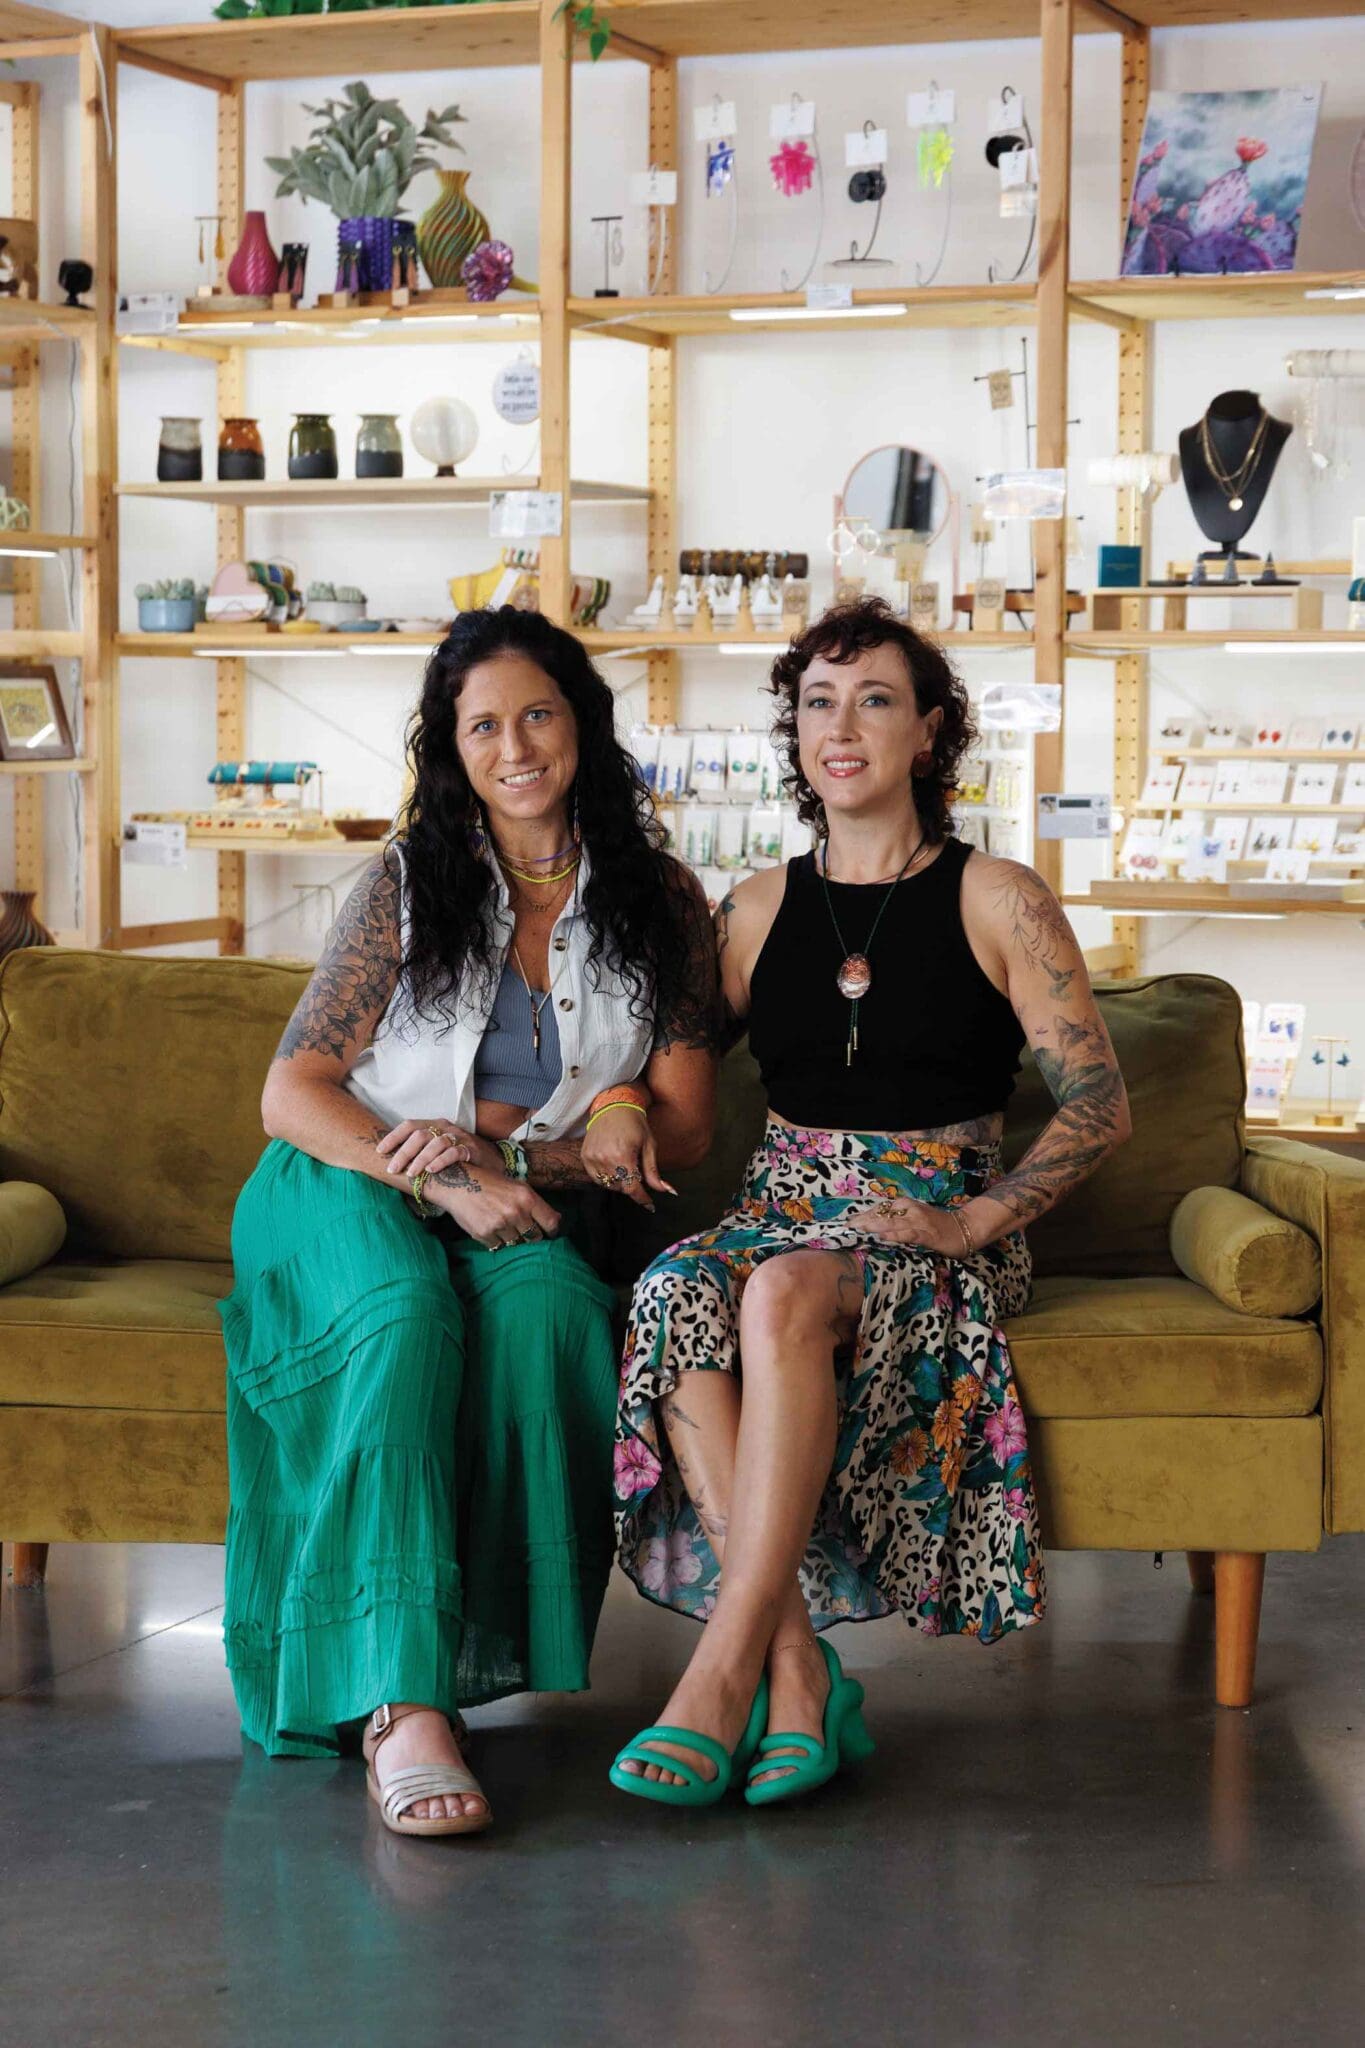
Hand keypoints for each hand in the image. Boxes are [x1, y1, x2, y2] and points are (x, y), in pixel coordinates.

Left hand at [375, 1118, 505, 1185]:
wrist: (490, 1160)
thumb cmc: (456, 1156)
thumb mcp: (436, 1149)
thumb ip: (418, 1151)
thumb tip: (392, 1163)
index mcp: (433, 1124)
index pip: (409, 1125)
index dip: (393, 1137)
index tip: (379, 1150)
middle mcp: (444, 1127)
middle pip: (419, 1135)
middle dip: (403, 1152)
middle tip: (392, 1169)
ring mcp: (458, 1137)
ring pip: (435, 1143)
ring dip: (420, 1159)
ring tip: (411, 1173)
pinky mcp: (470, 1149)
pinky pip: (453, 1152)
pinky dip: (441, 1161)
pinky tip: (432, 1170)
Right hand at [425, 1169, 561, 1252]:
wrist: (458, 1183)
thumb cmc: (490, 1183)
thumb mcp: (516, 1186)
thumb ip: (534, 1204)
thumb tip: (556, 1220)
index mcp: (527, 1197)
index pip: (551, 1223)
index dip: (551, 1231)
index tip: (548, 1233)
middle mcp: (516, 1212)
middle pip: (535, 1237)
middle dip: (530, 1236)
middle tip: (522, 1230)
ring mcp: (500, 1224)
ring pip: (516, 1243)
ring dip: (512, 1238)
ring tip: (502, 1225)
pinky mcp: (485, 1234)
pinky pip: (498, 1246)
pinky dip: (496, 1241)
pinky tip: (490, 1228)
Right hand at [580, 1103, 675, 1212]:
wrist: (614, 1105)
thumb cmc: (635, 1124)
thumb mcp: (649, 1146)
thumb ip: (654, 1172)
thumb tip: (667, 1191)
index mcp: (622, 1156)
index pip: (632, 1188)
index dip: (642, 1199)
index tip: (650, 1205)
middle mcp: (604, 1158)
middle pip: (621, 1187)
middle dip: (632, 1185)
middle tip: (637, 1171)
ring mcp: (592, 1158)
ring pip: (608, 1184)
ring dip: (620, 1182)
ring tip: (625, 1166)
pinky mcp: (585, 1156)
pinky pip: (596, 1178)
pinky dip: (607, 1177)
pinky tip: (614, 1165)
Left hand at [843, 1198, 970, 1255]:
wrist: (964, 1228)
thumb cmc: (936, 1225)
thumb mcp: (913, 1220)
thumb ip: (895, 1222)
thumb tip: (873, 1228)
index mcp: (904, 1205)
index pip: (878, 1210)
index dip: (862, 1217)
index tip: (846, 1224)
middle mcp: (909, 1210)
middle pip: (881, 1215)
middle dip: (863, 1221)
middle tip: (846, 1228)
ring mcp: (918, 1221)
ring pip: (892, 1223)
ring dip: (874, 1227)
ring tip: (859, 1230)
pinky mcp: (927, 1234)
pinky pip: (908, 1234)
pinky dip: (895, 1235)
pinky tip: (884, 1238)